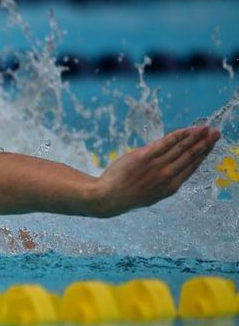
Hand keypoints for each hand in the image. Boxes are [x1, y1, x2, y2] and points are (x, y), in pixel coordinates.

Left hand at [93, 126, 219, 216]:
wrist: (110, 197)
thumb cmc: (129, 195)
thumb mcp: (152, 194)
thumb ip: (164, 182)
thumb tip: (173, 170)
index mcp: (171, 187)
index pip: (191, 167)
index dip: (203, 155)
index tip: (210, 146)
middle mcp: (167, 176)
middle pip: (190, 156)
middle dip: (205, 144)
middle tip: (215, 133)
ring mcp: (157, 166)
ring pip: (181, 148)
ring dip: (195, 137)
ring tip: (205, 129)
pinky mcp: (145, 157)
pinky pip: (165, 143)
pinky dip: (178, 135)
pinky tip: (186, 130)